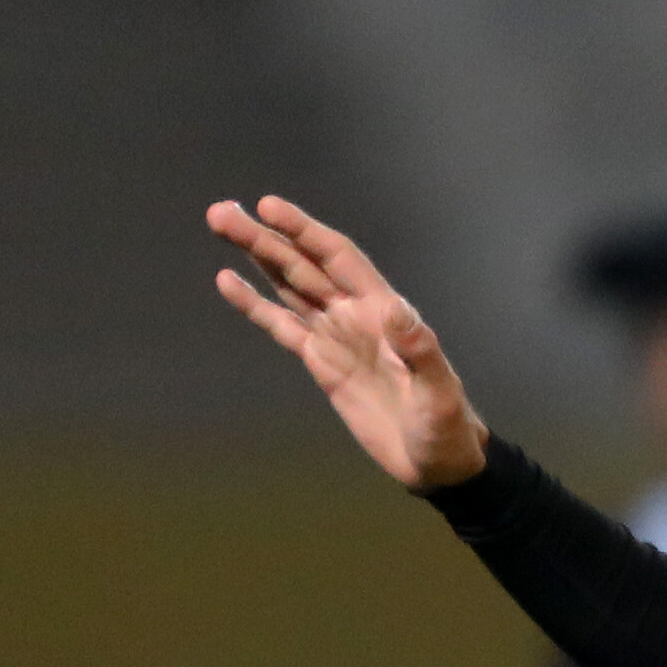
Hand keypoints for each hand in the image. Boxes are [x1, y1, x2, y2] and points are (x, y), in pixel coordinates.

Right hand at [205, 197, 489, 489]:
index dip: (303, 231)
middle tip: (220, 211)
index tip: (267, 206)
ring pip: (289, 286)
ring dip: (257, 257)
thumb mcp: (438, 392)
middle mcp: (355, 313)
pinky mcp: (321, 363)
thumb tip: (397, 308)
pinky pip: (282, 326)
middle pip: (303, 264)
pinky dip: (256, 305)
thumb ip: (420, 351)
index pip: (337, 257)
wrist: (435, 460)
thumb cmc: (446, 425)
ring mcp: (336, 336)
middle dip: (264, 238)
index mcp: (383, 309)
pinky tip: (229, 282)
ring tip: (221, 225)